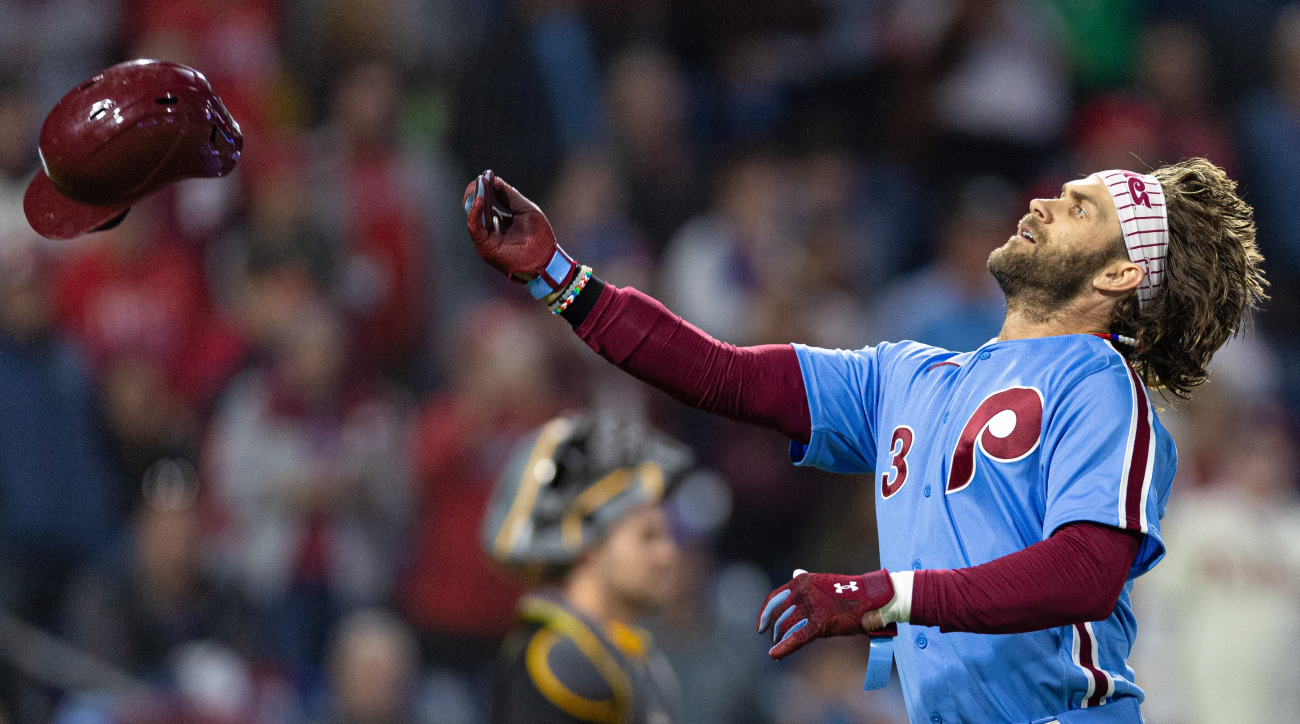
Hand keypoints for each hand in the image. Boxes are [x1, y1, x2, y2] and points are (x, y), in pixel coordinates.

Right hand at [463, 170, 577, 298]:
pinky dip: (475, 213)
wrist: (547, 261)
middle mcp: (489, 229)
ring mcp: (486, 239)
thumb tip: (493, 180)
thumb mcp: (525, 210)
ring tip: (481, 184)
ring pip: (474, 214)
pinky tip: (480, 200)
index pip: (486, 200)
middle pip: (477, 206)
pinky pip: (474, 228)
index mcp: (498, 221)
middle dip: (478, 190)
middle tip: (483, 177)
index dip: (486, 187)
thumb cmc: (540, 238)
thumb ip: (509, 196)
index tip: (487, 174)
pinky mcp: (485, 247)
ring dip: (477, 197)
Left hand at [757, 568, 895, 659]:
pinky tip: (775, 655)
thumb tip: (794, 572)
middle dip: (774, 628)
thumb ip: (807, 582)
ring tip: (776, 648)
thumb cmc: (851, 592)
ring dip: (779, 639)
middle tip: (772, 639)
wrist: (872, 599)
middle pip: (778, 614)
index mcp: (802, 581)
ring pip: (786, 627)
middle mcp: (802, 592)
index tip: (761, 625)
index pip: (775, 597)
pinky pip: (796, 638)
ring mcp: (810, 608)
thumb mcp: (825, 583)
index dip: (765, 612)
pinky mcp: (819, 624)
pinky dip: (784, 648)